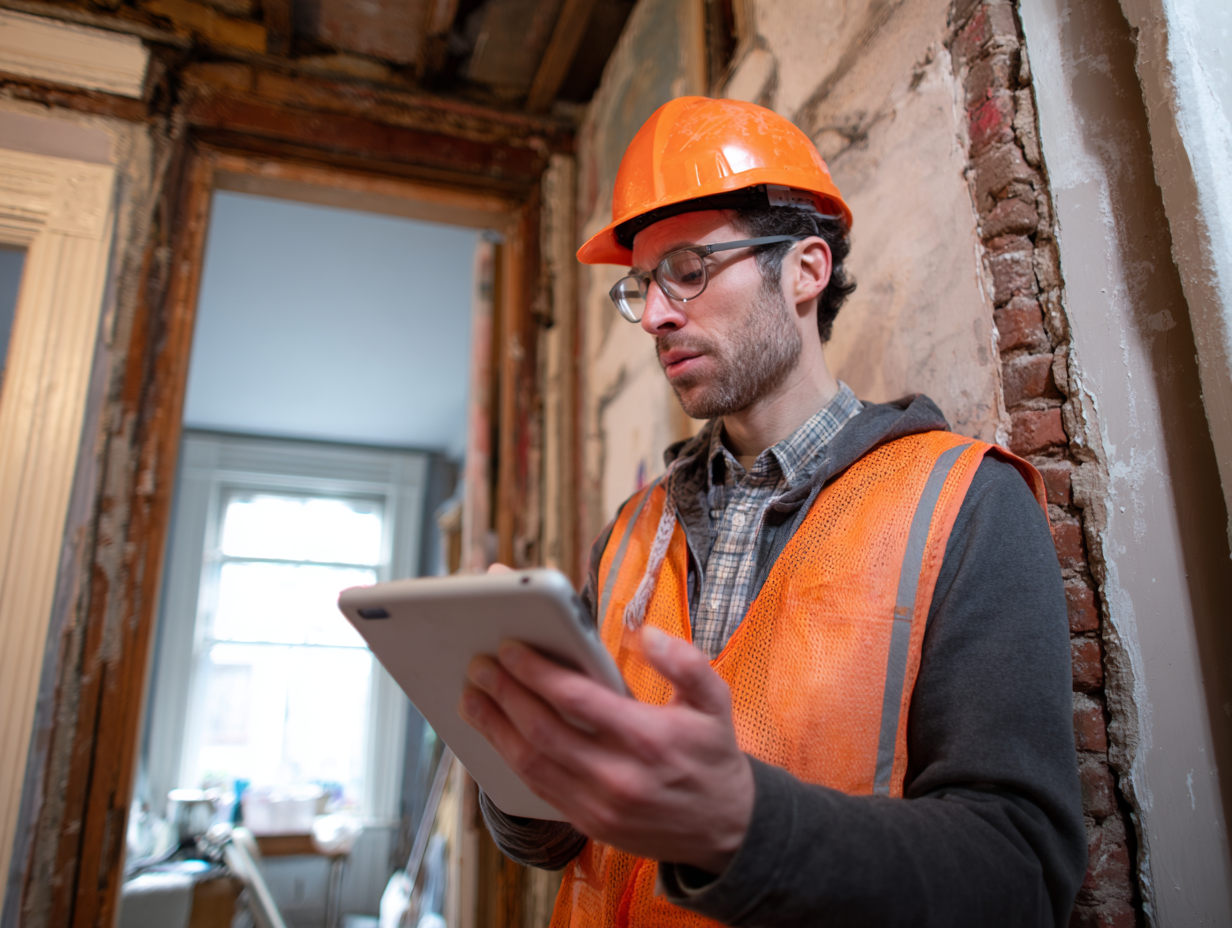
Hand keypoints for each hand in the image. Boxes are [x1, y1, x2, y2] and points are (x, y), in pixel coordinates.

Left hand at [458, 624, 753, 873]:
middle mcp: (619, 776)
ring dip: (495, 727)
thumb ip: (684, 662)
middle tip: (479, 664)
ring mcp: (600, 806)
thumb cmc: (713, 755)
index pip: (577, 699)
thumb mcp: (716, 701)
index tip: (510, 646)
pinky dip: (511, 758)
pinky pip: (539, 789)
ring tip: (472, 696)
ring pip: (531, 764)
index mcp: (649, 738)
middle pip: (543, 731)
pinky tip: (496, 733)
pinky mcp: (589, 824)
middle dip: (504, 693)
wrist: (727, 830)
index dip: (537, 671)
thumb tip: (644, 634)